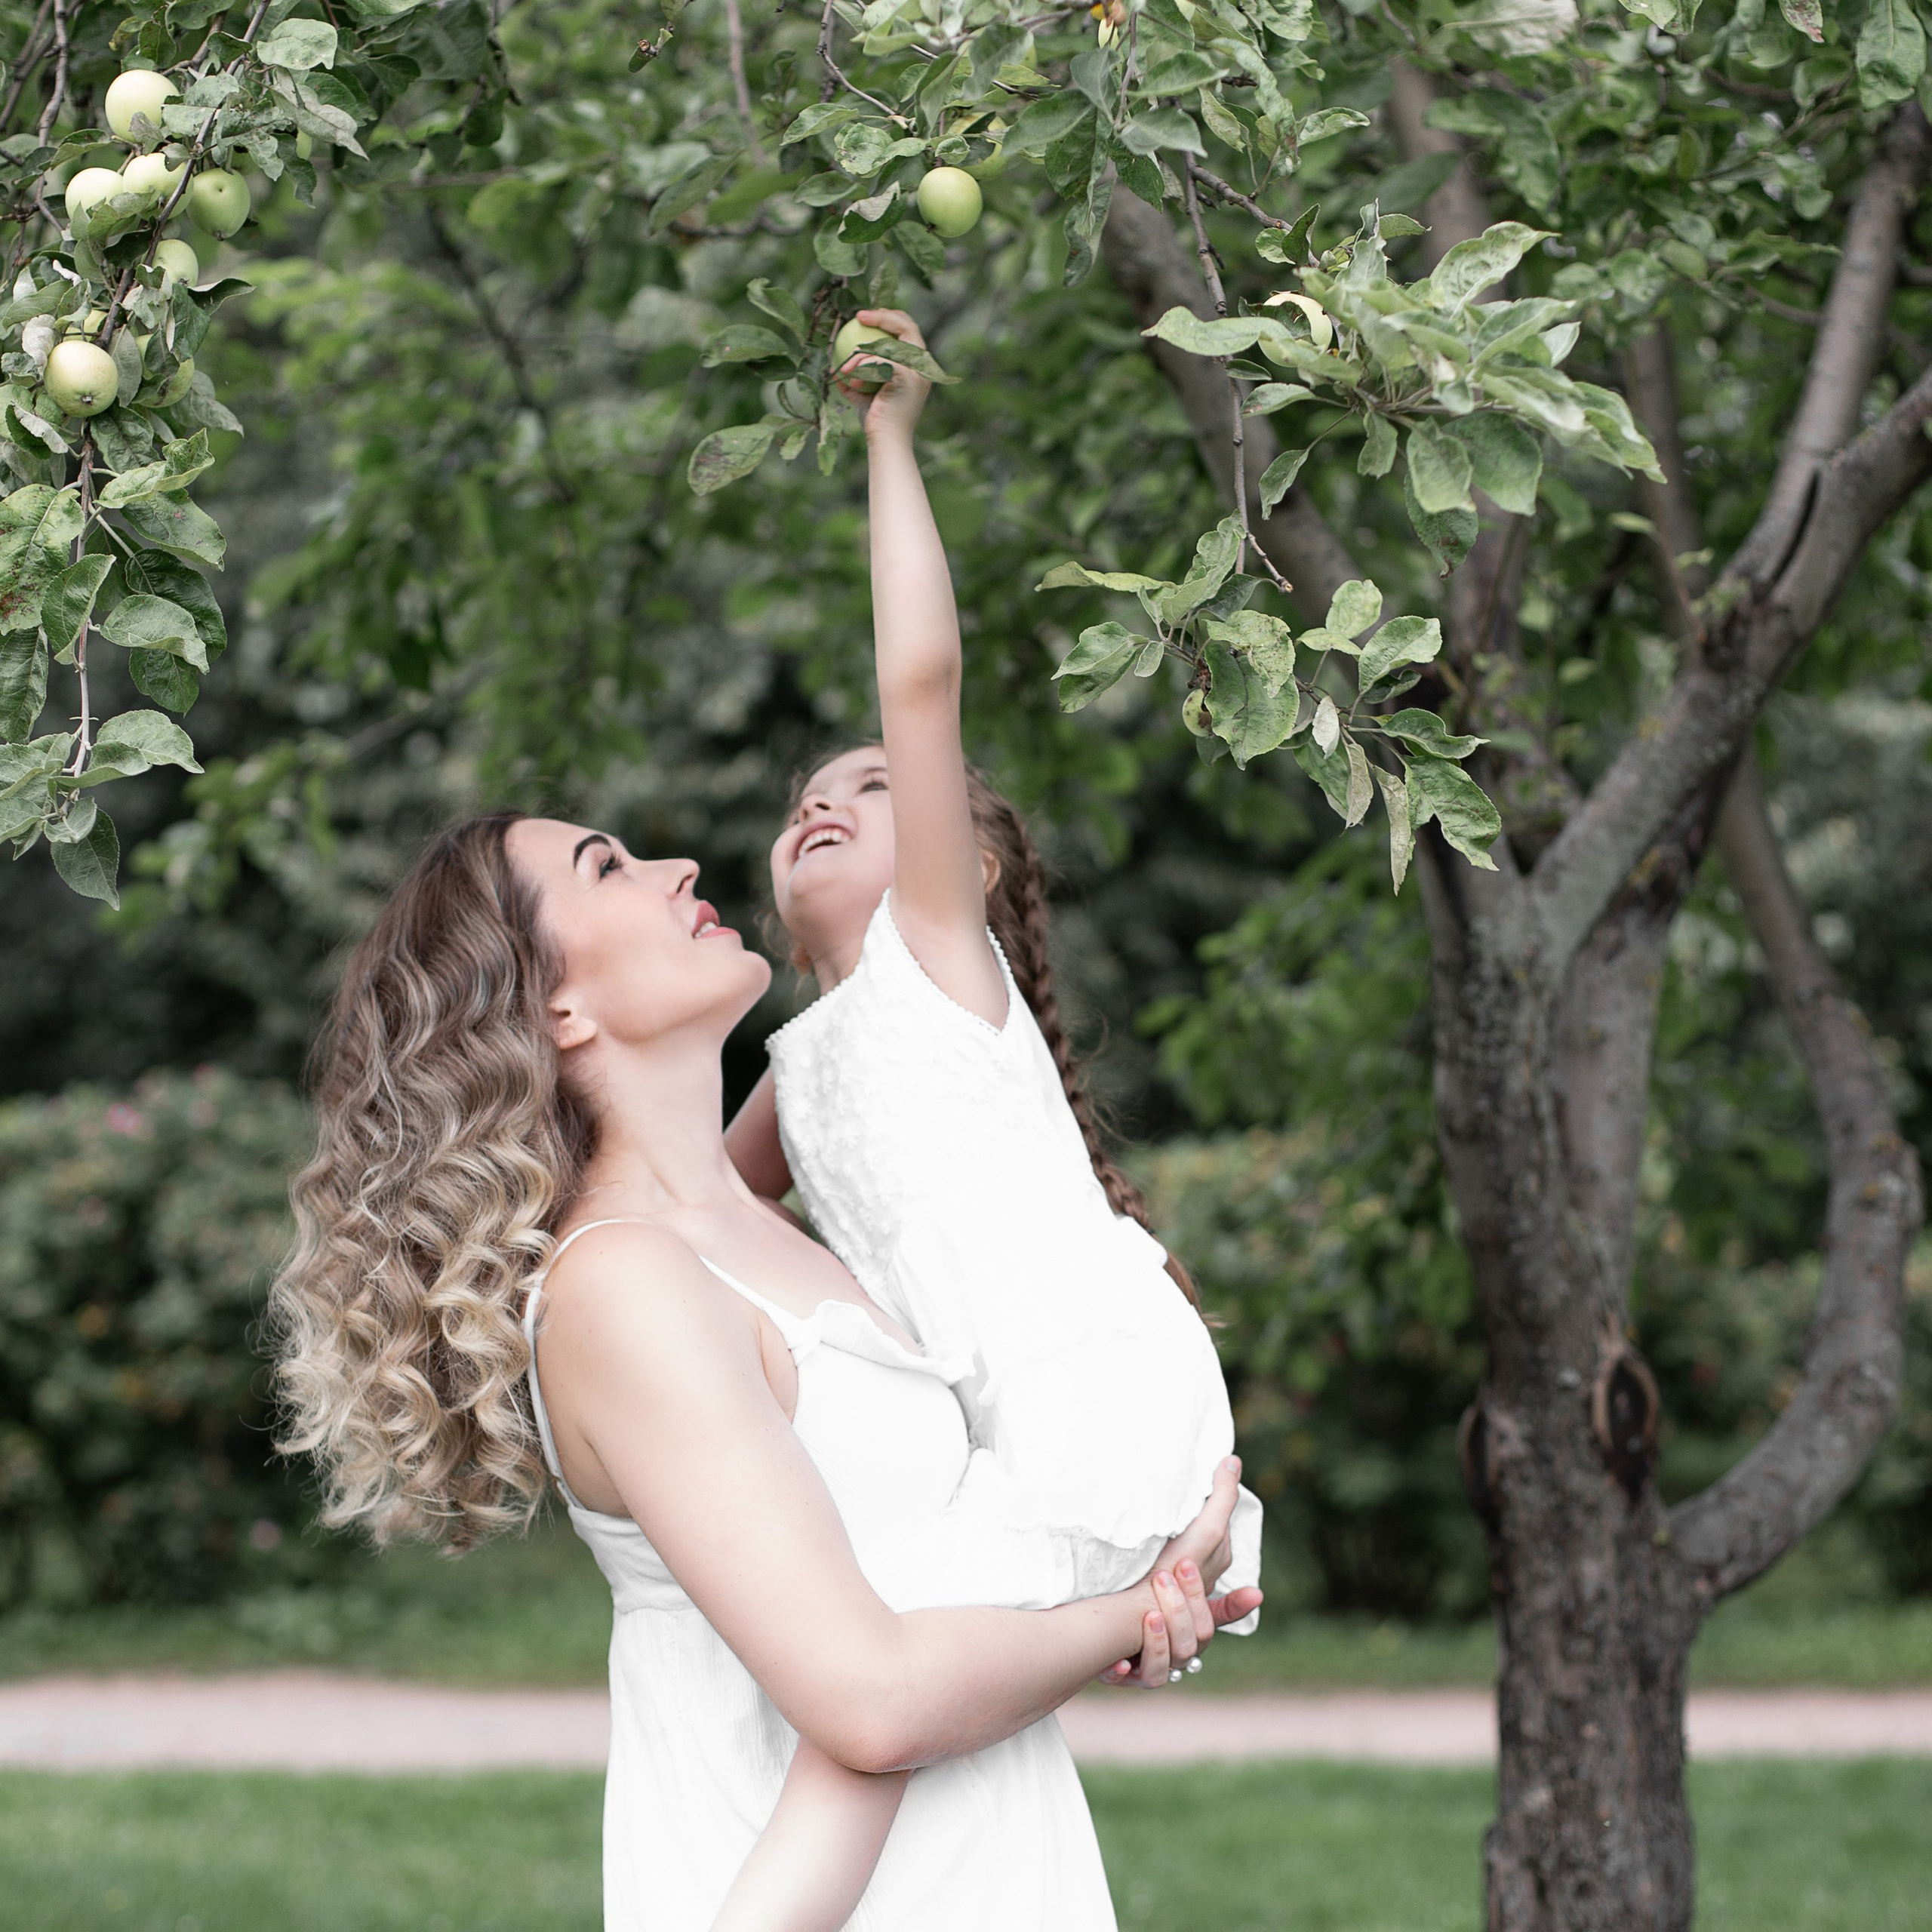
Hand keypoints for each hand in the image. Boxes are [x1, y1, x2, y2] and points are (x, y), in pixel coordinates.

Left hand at [835, 307, 929, 439]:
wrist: (886, 441)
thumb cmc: (876, 421)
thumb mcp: (864, 394)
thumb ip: (856, 378)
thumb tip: (838, 367)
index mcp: (916, 366)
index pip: (906, 330)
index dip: (888, 317)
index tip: (863, 317)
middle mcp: (922, 366)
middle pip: (906, 325)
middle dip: (882, 316)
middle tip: (859, 316)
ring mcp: (918, 371)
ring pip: (888, 344)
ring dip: (861, 353)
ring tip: (845, 367)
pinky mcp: (908, 377)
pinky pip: (880, 361)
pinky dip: (862, 369)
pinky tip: (849, 381)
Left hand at [1095, 1459, 1263, 1688]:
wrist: (1090, 1619)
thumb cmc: (1141, 1572)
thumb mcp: (1177, 1538)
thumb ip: (1212, 1502)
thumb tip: (1231, 1461)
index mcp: (1195, 1608)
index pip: (1221, 1610)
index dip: (1236, 1604)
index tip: (1253, 1591)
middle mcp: (1185, 1636)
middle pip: (1204, 1631)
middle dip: (1190, 1602)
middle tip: (1171, 1570)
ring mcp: (1166, 1658)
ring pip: (1183, 1656)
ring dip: (1166, 1633)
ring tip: (1147, 1609)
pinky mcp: (1141, 1674)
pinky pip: (1150, 1678)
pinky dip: (1141, 1663)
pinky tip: (1124, 1657)